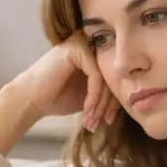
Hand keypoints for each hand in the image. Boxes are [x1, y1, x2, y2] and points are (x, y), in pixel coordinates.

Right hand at [8, 34, 122, 131]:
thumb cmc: (59, 97)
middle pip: (114, 76)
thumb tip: (134, 100)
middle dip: (109, 105)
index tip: (108, 121)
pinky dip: (93, 97)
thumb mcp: (91, 96)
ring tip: (93, 121)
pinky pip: (96, 76)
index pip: (117, 76)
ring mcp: (84, 43)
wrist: (31, 99)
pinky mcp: (77, 49)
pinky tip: (87, 112)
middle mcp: (92, 43)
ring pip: (106, 77)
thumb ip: (109, 92)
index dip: (115, 101)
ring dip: (101, 104)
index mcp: (97, 52)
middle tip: (102, 123)